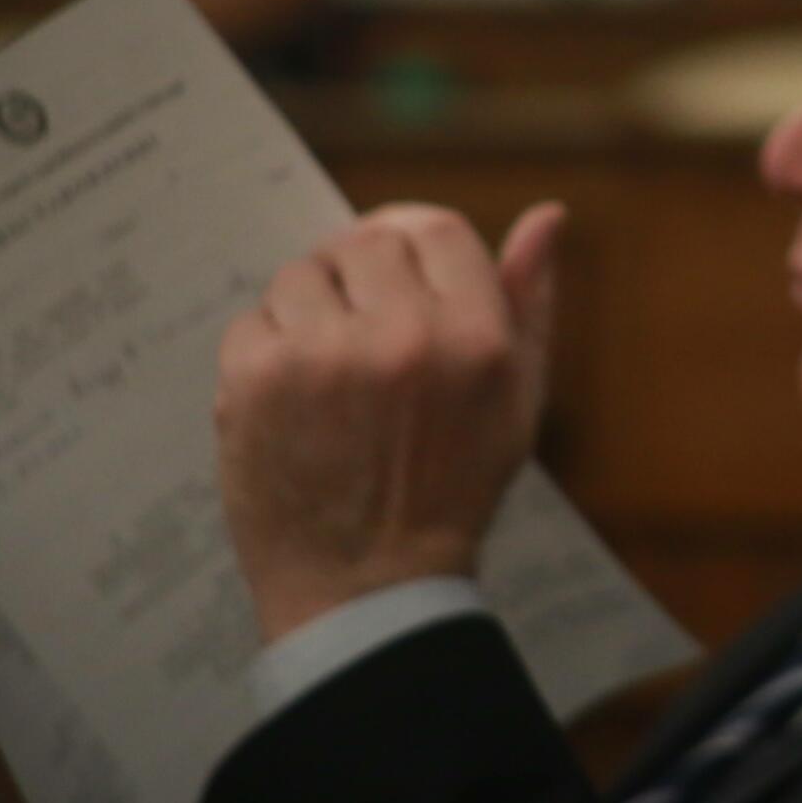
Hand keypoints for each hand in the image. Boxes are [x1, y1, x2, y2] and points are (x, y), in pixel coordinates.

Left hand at [215, 201, 565, 640]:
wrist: (368, 587)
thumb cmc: (452, 488)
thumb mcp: (518, 398)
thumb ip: (532, 300)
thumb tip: (548, 215)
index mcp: (477, 337)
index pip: (439, 229)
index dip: (418, 246)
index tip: (402, 279)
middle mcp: (403, 337)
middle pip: (367, 241)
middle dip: (363, 277)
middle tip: (363, 331)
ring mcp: (323, 356)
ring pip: (302, 272)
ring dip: (310, 309)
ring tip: (328, 370)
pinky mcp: (256, 380)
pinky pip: (253, 319)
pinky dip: (265, 351)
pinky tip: (294, 400)